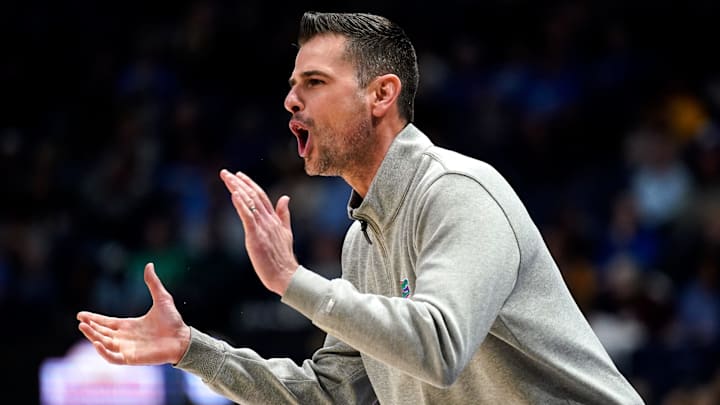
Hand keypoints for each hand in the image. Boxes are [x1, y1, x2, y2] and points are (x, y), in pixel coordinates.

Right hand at [77, 263, 190, 364]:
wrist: (183, 338)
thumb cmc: (173, 321)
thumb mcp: (162, 298)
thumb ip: (153, 283)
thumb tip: (149, 264)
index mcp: (129, 325)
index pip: (106, 322)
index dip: (93, 319)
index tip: (81, 314)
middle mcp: (125, 337)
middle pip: (102, 332)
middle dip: (90, 327)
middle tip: (80, 321)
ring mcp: (127, 348)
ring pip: (103, 344)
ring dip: (93, 336)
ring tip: (83, 327)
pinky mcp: (131, 358)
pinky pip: (112, 357)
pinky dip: (103, 352)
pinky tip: (97, 343)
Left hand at [220, 169, 298, 295]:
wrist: (286, 275)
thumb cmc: (283, 258)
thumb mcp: (286, 232)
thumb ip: (284, 214)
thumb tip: (285, 197)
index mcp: (274, 219)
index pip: (261, 196)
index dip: (249, 184)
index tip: (238, 175)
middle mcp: (269, 220)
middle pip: (253, 195)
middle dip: (239, 183)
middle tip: (226, 173)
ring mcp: (263, 227)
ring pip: (249, 203)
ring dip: (237, 189)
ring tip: (227, 179)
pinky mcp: (256, 236)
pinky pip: (248, 217)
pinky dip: (241, 205)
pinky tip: (234, 195)